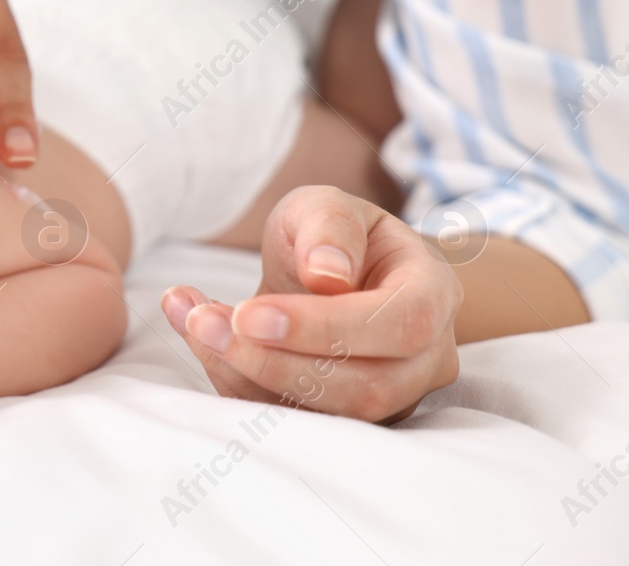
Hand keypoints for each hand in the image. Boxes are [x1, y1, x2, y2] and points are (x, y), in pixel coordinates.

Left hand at [161, 185, 460, 422]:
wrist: (328, 273)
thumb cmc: (333, 235)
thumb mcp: (325, 207)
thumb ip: (328, 228)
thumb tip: (327, 275)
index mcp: (434, 293)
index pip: (400, 325)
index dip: (325, 328)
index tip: (249, 313)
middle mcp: (426, 358)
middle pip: (366, 386)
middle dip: (274, 361)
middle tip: (203, 321)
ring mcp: (392, 398)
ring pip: (327, 416)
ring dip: (247, 375)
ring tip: (194, 322)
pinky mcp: (345, 420)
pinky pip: (292, 421)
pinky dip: (236, 383)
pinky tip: (198, 336)